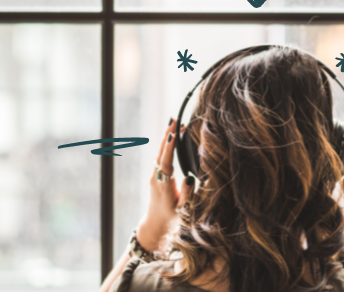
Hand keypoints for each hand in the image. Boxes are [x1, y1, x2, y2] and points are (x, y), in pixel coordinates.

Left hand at [136, 118, 195, 251]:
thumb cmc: (172, 218)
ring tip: (174, 123)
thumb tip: (189, 178)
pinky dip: (166, 145)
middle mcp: (156, 178)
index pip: (166, 162)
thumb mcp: (183, 209)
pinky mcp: (155, 175)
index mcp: (163, 185)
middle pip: (161, 152)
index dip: (169, 147)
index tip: (173, 133)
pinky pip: (161, 157)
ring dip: (167, 137)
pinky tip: (172, 137)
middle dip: (167, 135)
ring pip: (160, 153)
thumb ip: (187, 194)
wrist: (155, 224)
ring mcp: (154, 176)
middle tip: (174, 119)